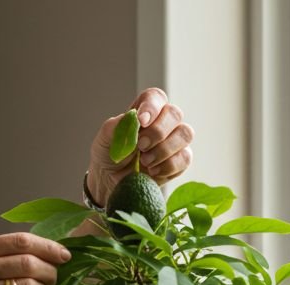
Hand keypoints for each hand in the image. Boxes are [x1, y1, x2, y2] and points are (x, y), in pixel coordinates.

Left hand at [86, 87, 194, 205]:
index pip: (155, 97)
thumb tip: (132, 118)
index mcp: (145, 111)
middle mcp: (163, 122)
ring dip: (164, 149)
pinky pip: (185, 158)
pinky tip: (152, 172)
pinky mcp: (180, 160)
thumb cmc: (110, 155)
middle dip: (158, 131)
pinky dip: (168, 166)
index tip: (142, 121)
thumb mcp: (104, 140)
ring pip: (185, 134)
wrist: (111, 181)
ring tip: (144, 161)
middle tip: (141, 146)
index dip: (152, 106)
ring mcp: (174, 140)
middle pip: (174, 114)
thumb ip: (116, 126)